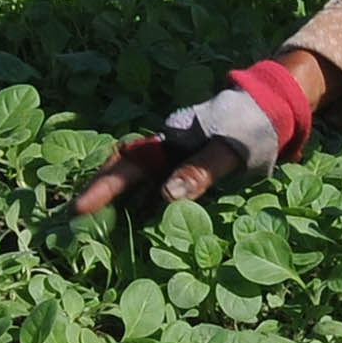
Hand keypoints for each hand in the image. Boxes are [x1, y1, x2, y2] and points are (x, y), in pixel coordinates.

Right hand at [69, 65, 309, 214]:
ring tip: (89, 230)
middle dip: (96, 194)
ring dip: (114, 204)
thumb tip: (165, 195)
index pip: (127, 167)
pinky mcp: (184, 172)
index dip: (102, 189)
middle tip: (70, 220)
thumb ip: (200, 171)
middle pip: (121, 172)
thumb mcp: (229, 150)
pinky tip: (132, 228)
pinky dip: (139, 208)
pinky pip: (154, 191)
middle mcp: (164, 152)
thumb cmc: (250, 128)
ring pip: (135, 183)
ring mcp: (172, 162)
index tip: (78, 210)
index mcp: (168, 142)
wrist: (271, 111)